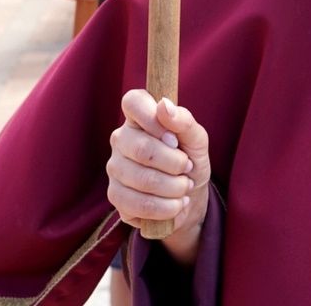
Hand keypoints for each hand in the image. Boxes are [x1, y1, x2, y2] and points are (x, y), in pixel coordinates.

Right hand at [108, 90, 211, 263]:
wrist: (189, 199)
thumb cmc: (189, 160)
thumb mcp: (196, 140)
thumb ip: (184, 121)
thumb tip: (164, 105)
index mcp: (138, 118)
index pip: (132, 102)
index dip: (155, 120)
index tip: (174, 139)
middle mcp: (120, 139)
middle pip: (142, 148)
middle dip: (175, 163)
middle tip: (187, 167)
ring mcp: (115, 168)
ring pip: (144, 179)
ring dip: (175, 187)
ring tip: (184, 187)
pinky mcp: (115, 197)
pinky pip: (141, 204)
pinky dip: (167, 207)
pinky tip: (176, 203)